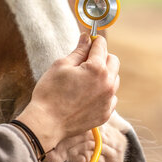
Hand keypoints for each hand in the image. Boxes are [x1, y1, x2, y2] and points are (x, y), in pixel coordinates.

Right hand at [17, 34, 118, 151]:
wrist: (47, 123)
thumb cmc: (50, 92)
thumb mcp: (61, 65)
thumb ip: (79, 51)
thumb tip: (86, 38)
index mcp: (97, 69)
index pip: (101, 46)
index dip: (93, 41)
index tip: (88, 41)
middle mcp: (107, 84)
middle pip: (113, 60)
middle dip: (101, 57)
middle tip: (85, 61)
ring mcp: (108, 100)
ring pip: (114, 79)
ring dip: (104, 75)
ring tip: (85, 80)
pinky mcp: (106, 113)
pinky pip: (111, 97)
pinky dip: (102, 92)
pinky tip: (87, 95)